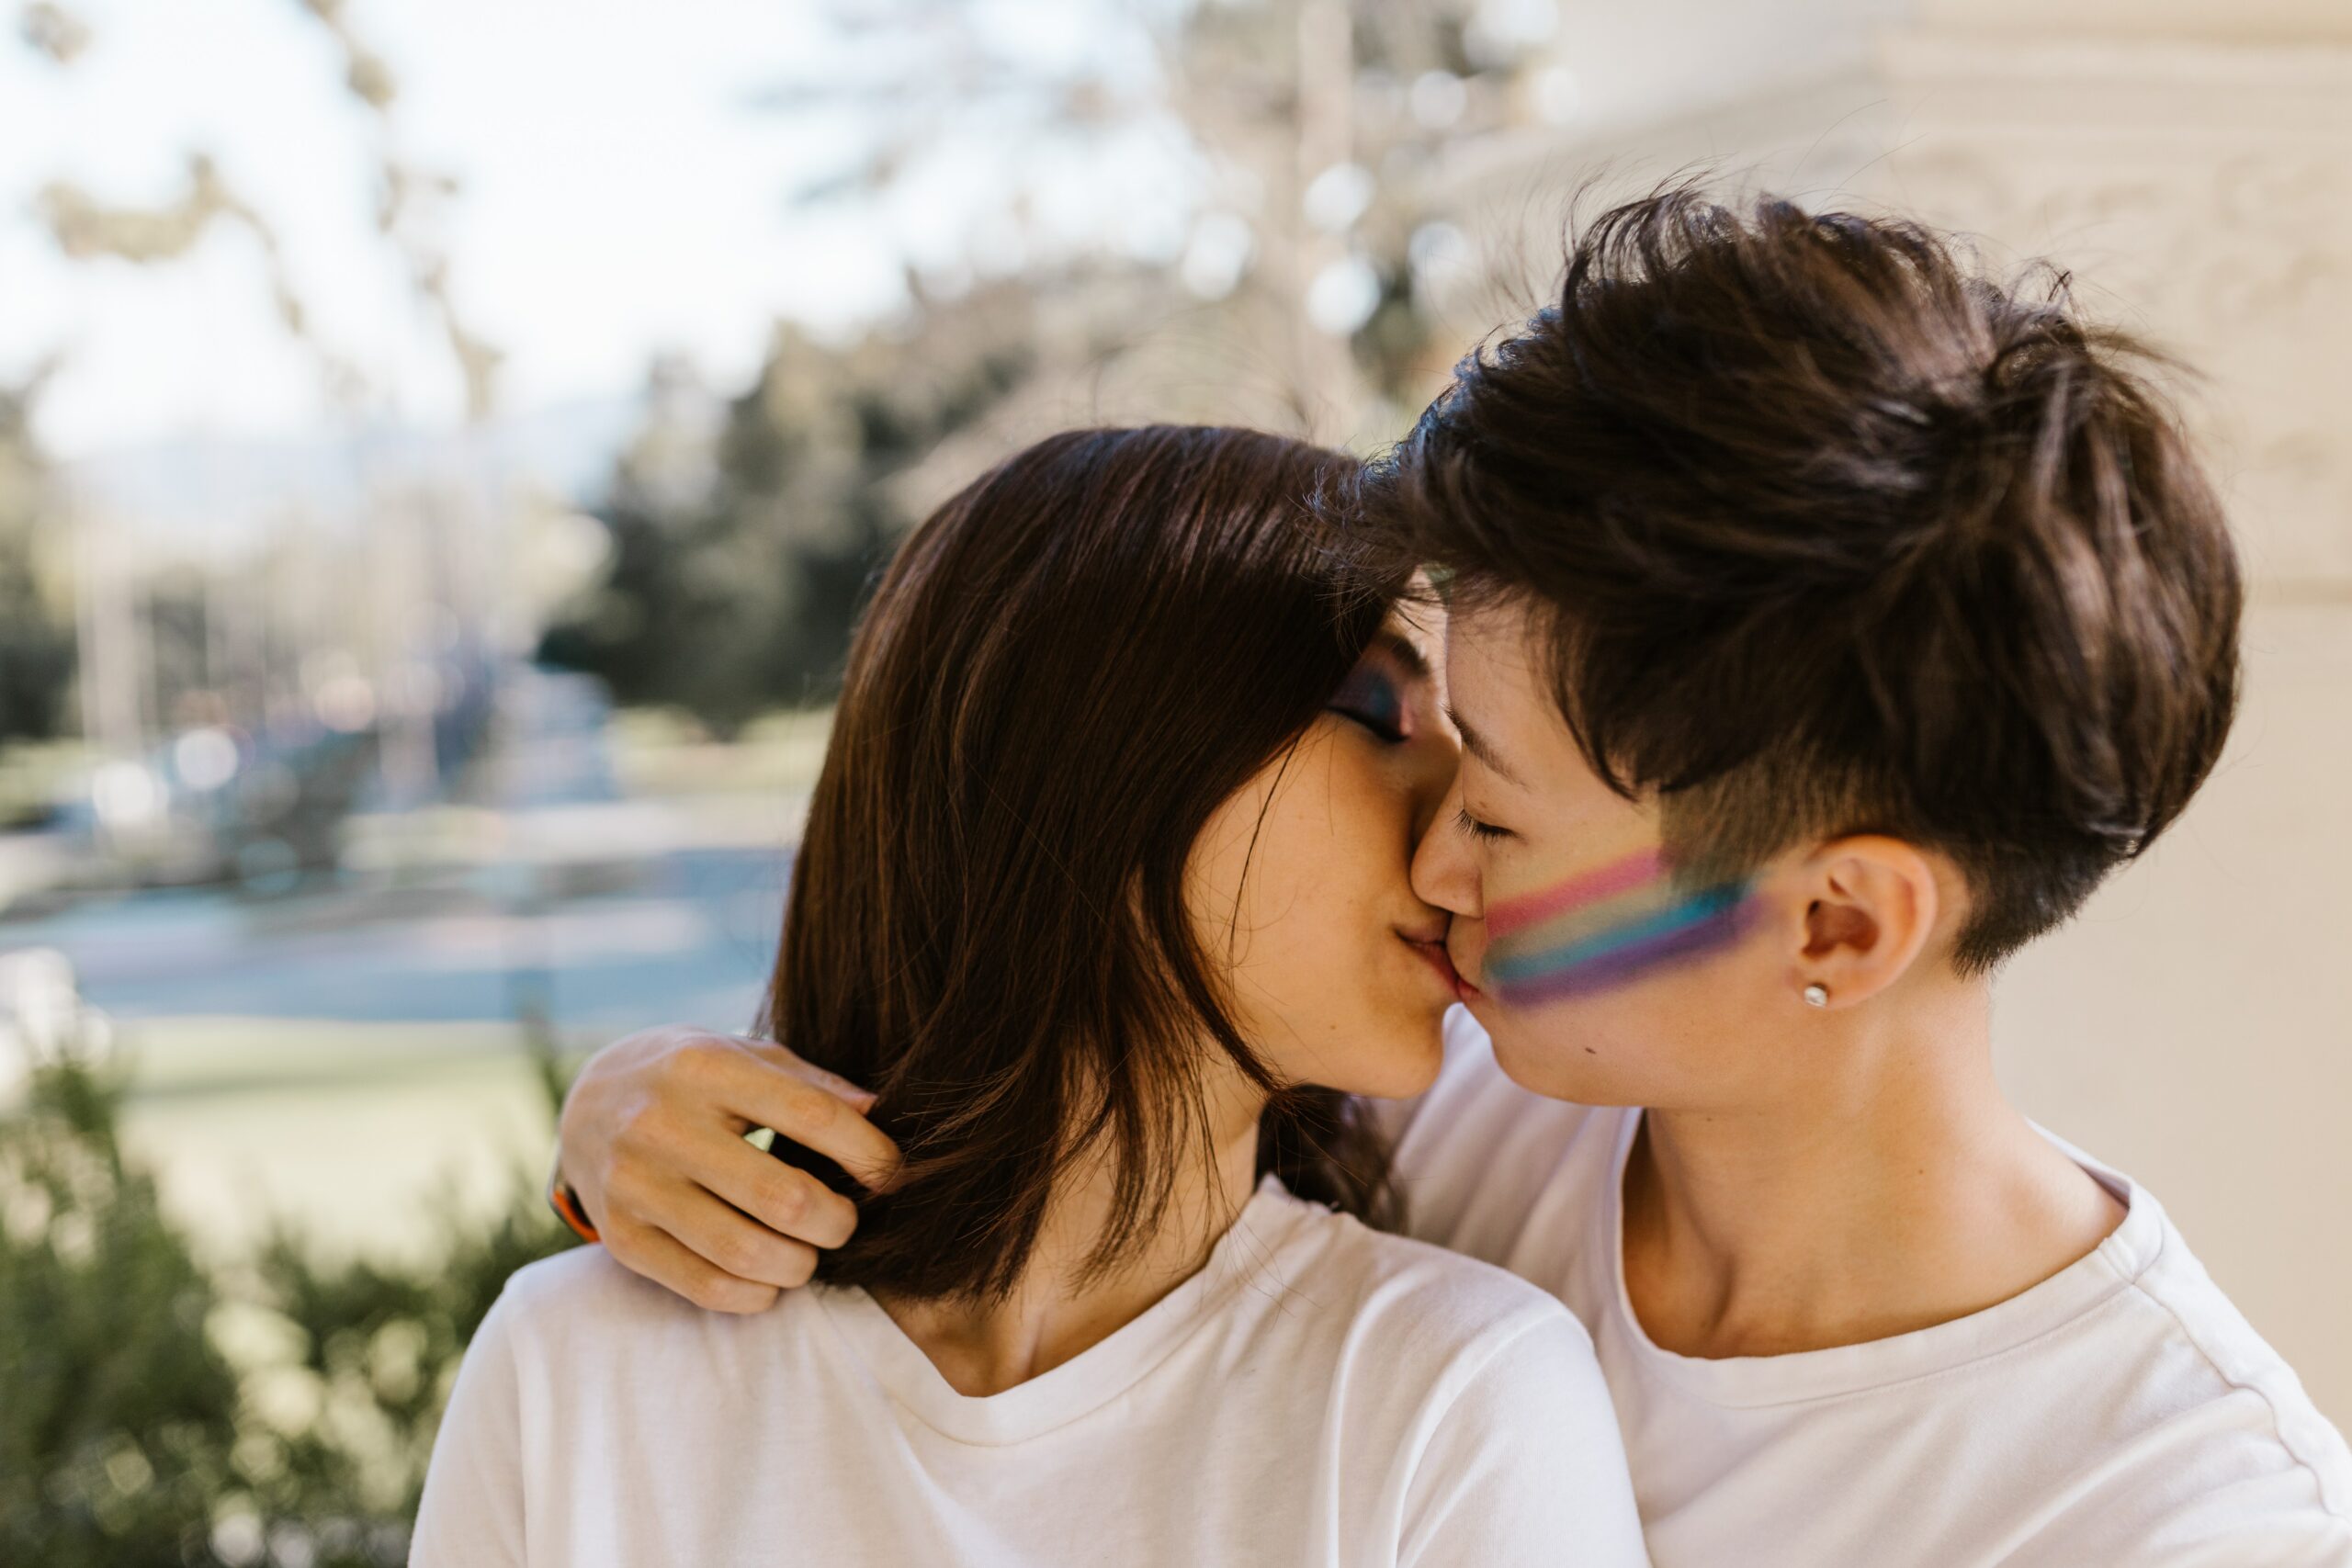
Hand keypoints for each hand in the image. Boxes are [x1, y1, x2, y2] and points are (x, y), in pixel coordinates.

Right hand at [555, 1024, 901, 1312]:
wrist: (584, 1101)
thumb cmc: (691, 1076)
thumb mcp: (744, 1054)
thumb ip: (811, 1083)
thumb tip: (878, 1114)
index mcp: (705, 1068)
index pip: (809, 1115)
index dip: (866, 1153)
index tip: (892, 1175)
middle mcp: (662, 1124)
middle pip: (782, 1197)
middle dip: (837, 1222)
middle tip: (847, 1222)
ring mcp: (635, 1185)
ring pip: (744, 1251)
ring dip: (799, 1265)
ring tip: (810, 1252)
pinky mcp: (622, 1237)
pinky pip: (704, 1285)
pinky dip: (755, 1294)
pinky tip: (769, 1278)